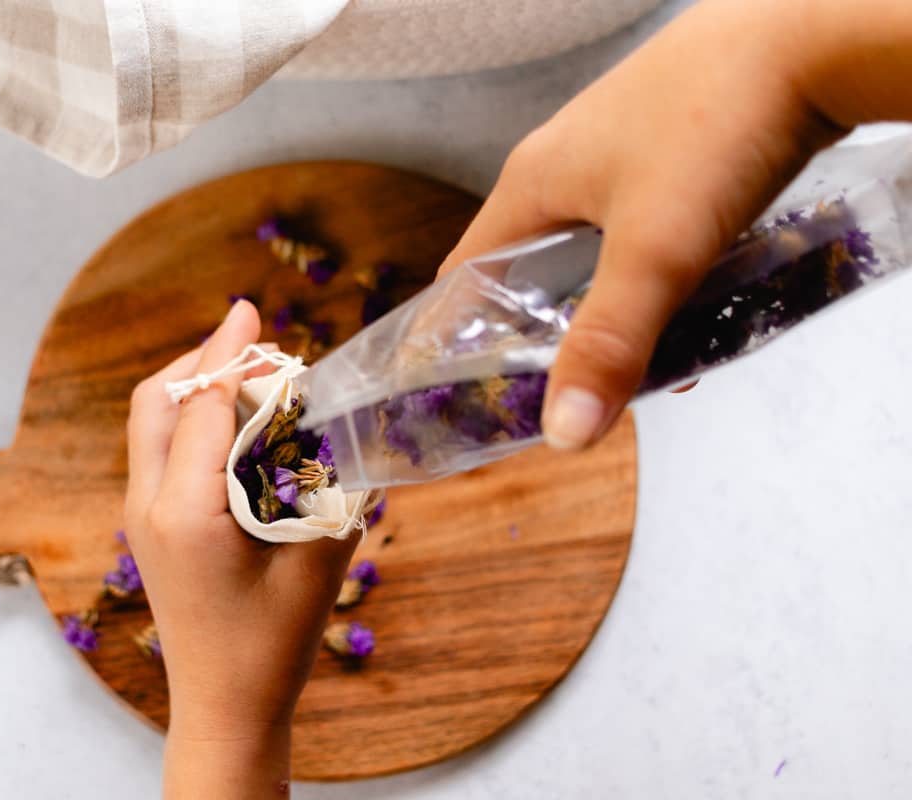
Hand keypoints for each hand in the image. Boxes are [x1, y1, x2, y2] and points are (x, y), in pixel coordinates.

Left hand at [125, 300, 359, 797]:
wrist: (225, 707)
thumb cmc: (272, 646)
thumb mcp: (318, 563)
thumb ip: (334, 490)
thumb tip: (345, 425)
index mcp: (187, 511)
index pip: (202, 404)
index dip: (233, 356)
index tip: (260, 317)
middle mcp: (149, 505)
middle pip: (158, 399)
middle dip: (203, 356)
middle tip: (252, 330)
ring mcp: (141, 516)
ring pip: (151, 421)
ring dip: (193, 383)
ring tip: (244, 363)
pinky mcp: (149, 526)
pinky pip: (158, 447)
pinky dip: (189, 415)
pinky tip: (233, 416)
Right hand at [440, 0, 911, 449]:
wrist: (812, 34)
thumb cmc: (716, 125)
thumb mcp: (655, 251)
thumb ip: (609, 344)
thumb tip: (562, 435)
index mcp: (531, 182)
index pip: (462, 273)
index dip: (455, 336)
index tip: (465, 394)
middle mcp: (563, 166)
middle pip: (529, 271)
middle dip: (545, 337)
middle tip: (565, 394)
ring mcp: (619, 155)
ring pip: (594, 256)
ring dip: (612, 313)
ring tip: (647, 365)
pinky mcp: (672, 153)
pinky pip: (643, 233)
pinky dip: (657, 280)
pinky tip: (698, 309)